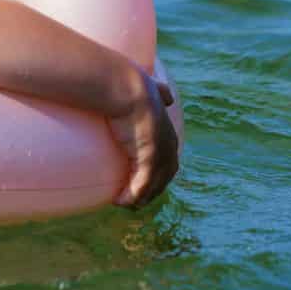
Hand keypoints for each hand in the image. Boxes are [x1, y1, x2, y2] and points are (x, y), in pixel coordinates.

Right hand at [108, 69, 178, 208]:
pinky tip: (120, 201)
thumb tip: (167, 95)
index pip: (170, 161)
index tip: (146, 179)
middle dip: (153, 189)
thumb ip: (161, 91)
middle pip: (165, 177)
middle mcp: (169, 147)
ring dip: (141, 197)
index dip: (160, 172)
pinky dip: (132, 196)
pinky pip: (141, 186)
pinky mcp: (148, 160)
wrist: (127, 88)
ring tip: (126, 203)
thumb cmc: (133, 86)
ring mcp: (160, 155)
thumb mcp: (154, 90)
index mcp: (169, 134)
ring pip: (153, 186)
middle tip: (136, 198)